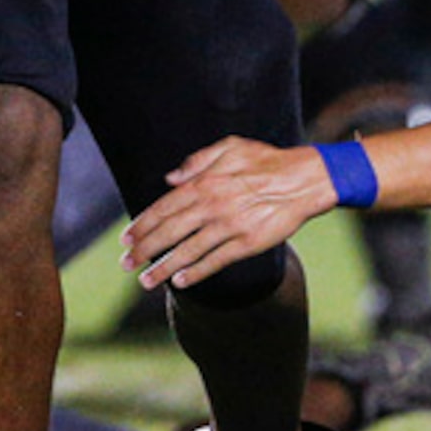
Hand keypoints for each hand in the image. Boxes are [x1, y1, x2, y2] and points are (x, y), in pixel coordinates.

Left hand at [123, 137, 339, 291]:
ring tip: (145, 281)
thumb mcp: (230, 147)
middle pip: (169, 232)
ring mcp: (229, 226)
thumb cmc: (266, 160)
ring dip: (163, 268)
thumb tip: (169, 179)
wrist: (304, 179)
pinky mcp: (247, 243)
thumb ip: (197, 162)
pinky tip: (180, 283)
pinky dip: (196, 273)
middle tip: (126, 264)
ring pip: (188, 251)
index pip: (164, 208)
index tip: (126, 239)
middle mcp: (212, 205)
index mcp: (204, 182)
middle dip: (144, 250)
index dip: (142, 225)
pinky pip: (215, 261)